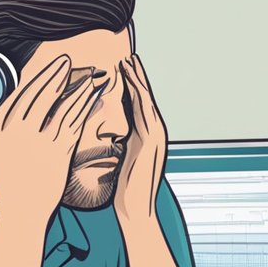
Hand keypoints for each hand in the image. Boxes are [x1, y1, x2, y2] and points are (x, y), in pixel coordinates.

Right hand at [0, 55, 105, 226]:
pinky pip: (73, 124)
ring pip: (60, 106)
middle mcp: (17, 133)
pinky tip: (92, 97)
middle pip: (40, 95)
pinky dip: (84, 107)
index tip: (48, 67)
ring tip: (86, 74)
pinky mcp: (57, 154)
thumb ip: (5, 126)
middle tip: (68, 60)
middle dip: (56, 74)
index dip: (37, 77)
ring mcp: (38, 143)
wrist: (21, 213)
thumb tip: (18, 102)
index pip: (20, 95)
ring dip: (76, 87)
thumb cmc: (9, 182)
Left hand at [114, 55, 166, 224]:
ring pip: (146, 99)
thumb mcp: (122, 163)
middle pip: (145, 99)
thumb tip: (113, 139)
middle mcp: (154, 134)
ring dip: (138, 78)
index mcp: (145, 138)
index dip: (131, 88)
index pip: (138, 108)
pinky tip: (130, 77)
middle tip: (129, 56)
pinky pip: (144, 108)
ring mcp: (155, 135)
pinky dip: (137, 90)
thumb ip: (121, 147)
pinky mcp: (151, 139)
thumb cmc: (126, 192)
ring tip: (130, 60)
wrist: (136, 210)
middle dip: (137, 77)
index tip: (122, 71)